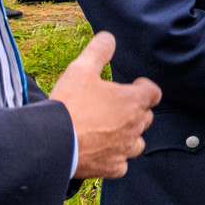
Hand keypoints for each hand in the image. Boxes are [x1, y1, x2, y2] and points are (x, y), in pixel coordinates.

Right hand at [49, 32, 159, 180]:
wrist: (51, 142)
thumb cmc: (69, 104)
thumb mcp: (81, 70)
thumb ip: (98, 51)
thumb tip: (108, 37)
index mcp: (133, 102)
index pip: (153, 93)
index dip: (144, 88)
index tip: (133, 86)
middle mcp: (135, 126)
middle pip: (146, 117)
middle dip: (135, 110)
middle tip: (115, 107)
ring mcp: (125, 149)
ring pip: (137, 142)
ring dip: (128, 135)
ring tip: (110, 130)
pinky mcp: (112, 167)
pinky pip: (122, 164)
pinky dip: (116, 158)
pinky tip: (103, 153)